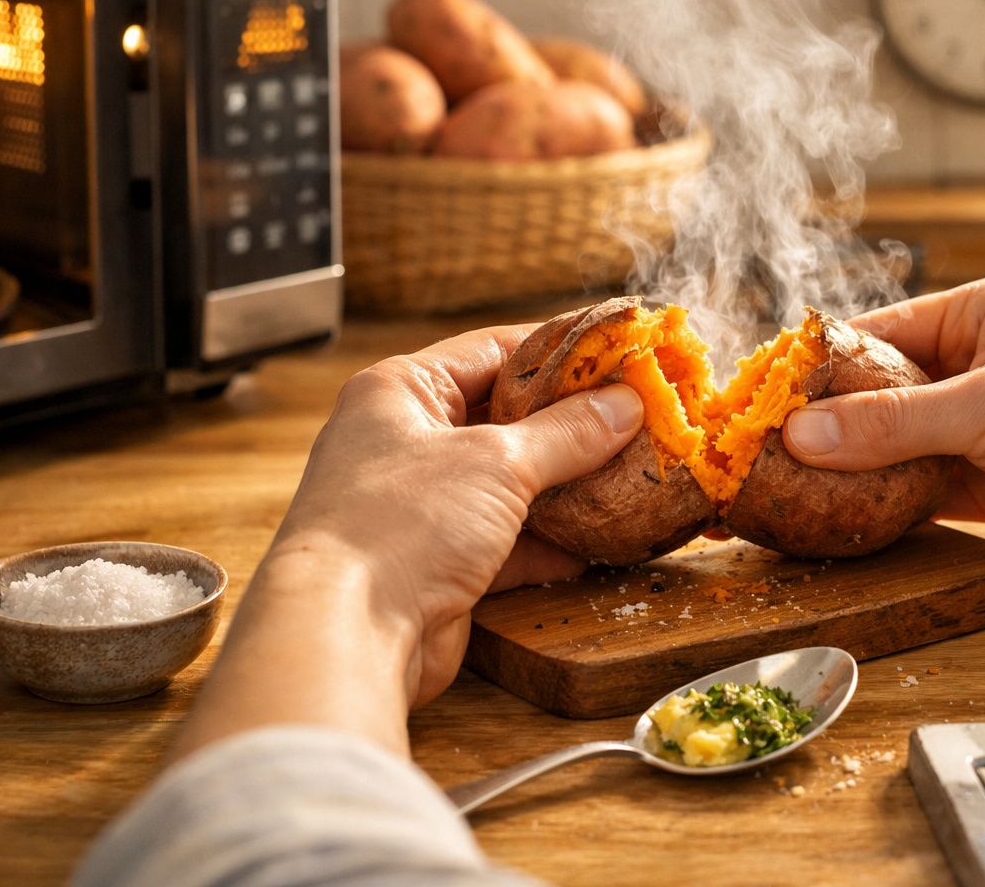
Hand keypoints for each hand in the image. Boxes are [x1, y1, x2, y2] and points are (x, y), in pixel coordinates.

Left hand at [172, 325, 642, 761]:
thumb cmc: (399, 525)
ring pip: (510, 483)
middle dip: (571, 423)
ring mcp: (422, 506)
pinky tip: (599, 542)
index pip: (492, 350)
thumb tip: (624, 405)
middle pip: (505, 417)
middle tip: (638, 416)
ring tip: (631, 474)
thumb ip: (567, 433)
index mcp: (402, 391)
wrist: (346, 635)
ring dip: (566, 485)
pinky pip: (508, 541)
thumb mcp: (497, 462)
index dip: (559, 350)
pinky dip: (551, 542)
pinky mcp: (439, 564)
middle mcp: (406, 441)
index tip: (618, 354)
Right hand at [782, 275, 984, 570]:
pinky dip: (887, 499)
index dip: (826, 362)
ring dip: (857, 464)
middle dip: (834, 419)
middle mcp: (984, 362)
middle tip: (770, 444)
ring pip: (901, 441)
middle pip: (886, 389)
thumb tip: (803, 435)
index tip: (770, 390)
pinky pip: (922, 485)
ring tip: (791, 482)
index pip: (886, 329)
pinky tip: (843, 512)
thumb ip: (893, 422)